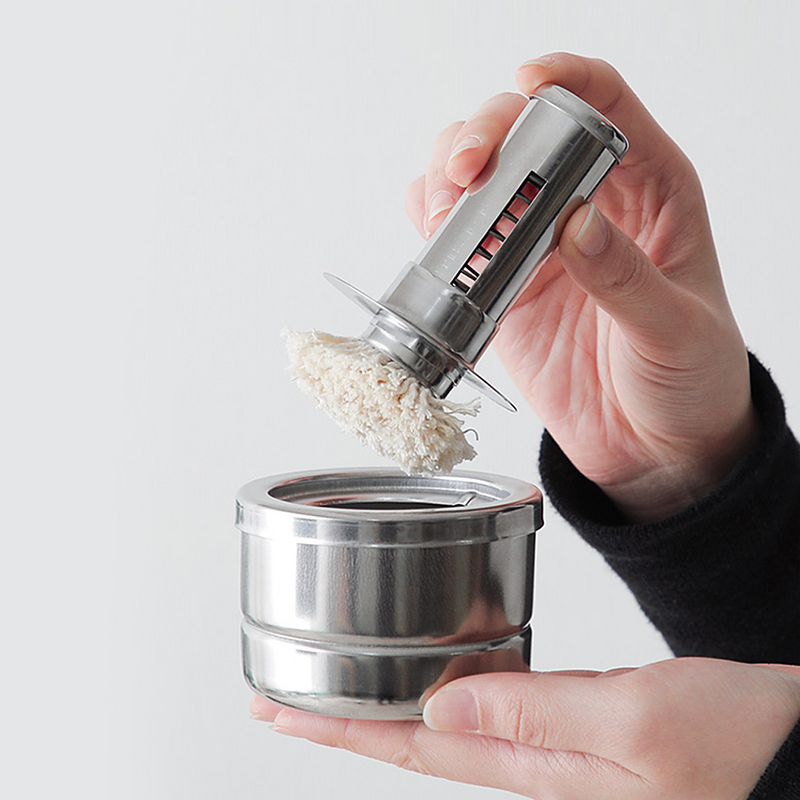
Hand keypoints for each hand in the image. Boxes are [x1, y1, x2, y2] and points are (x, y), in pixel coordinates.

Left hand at [251, 658, 799, 799]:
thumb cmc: (732, 743)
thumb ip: (535, 711)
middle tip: (282, 700)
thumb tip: (444, 700)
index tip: (275, 713)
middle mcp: (532, 760)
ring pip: (447, 721)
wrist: (789, 750)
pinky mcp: (574, 723)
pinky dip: (445, 688)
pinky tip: (431, 677)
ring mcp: (552, 745)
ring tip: (338, 688)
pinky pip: (490, 705)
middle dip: (344, 719)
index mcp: (536, 767)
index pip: (411, 746)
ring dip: (387, 705)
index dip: (339, 730)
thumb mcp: (634, 720)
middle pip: (415, 739)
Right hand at [406, 53, 757, 520]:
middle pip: (524, 131)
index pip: (605, 103)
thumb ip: (626, 277)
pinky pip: (457, 239)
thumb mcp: (675, 330)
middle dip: (487, 133)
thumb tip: (577, 223)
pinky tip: (436, 243)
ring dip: (447, 178)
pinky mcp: (503, 287)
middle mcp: (585, 207)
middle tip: (468, 171)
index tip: (529, 83)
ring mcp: (537, 246)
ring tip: (445, 213)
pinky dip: (433, 230)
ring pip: (478, 177)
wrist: (651, 447)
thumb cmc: (688, 380)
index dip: (565, 79)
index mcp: (649, 194)